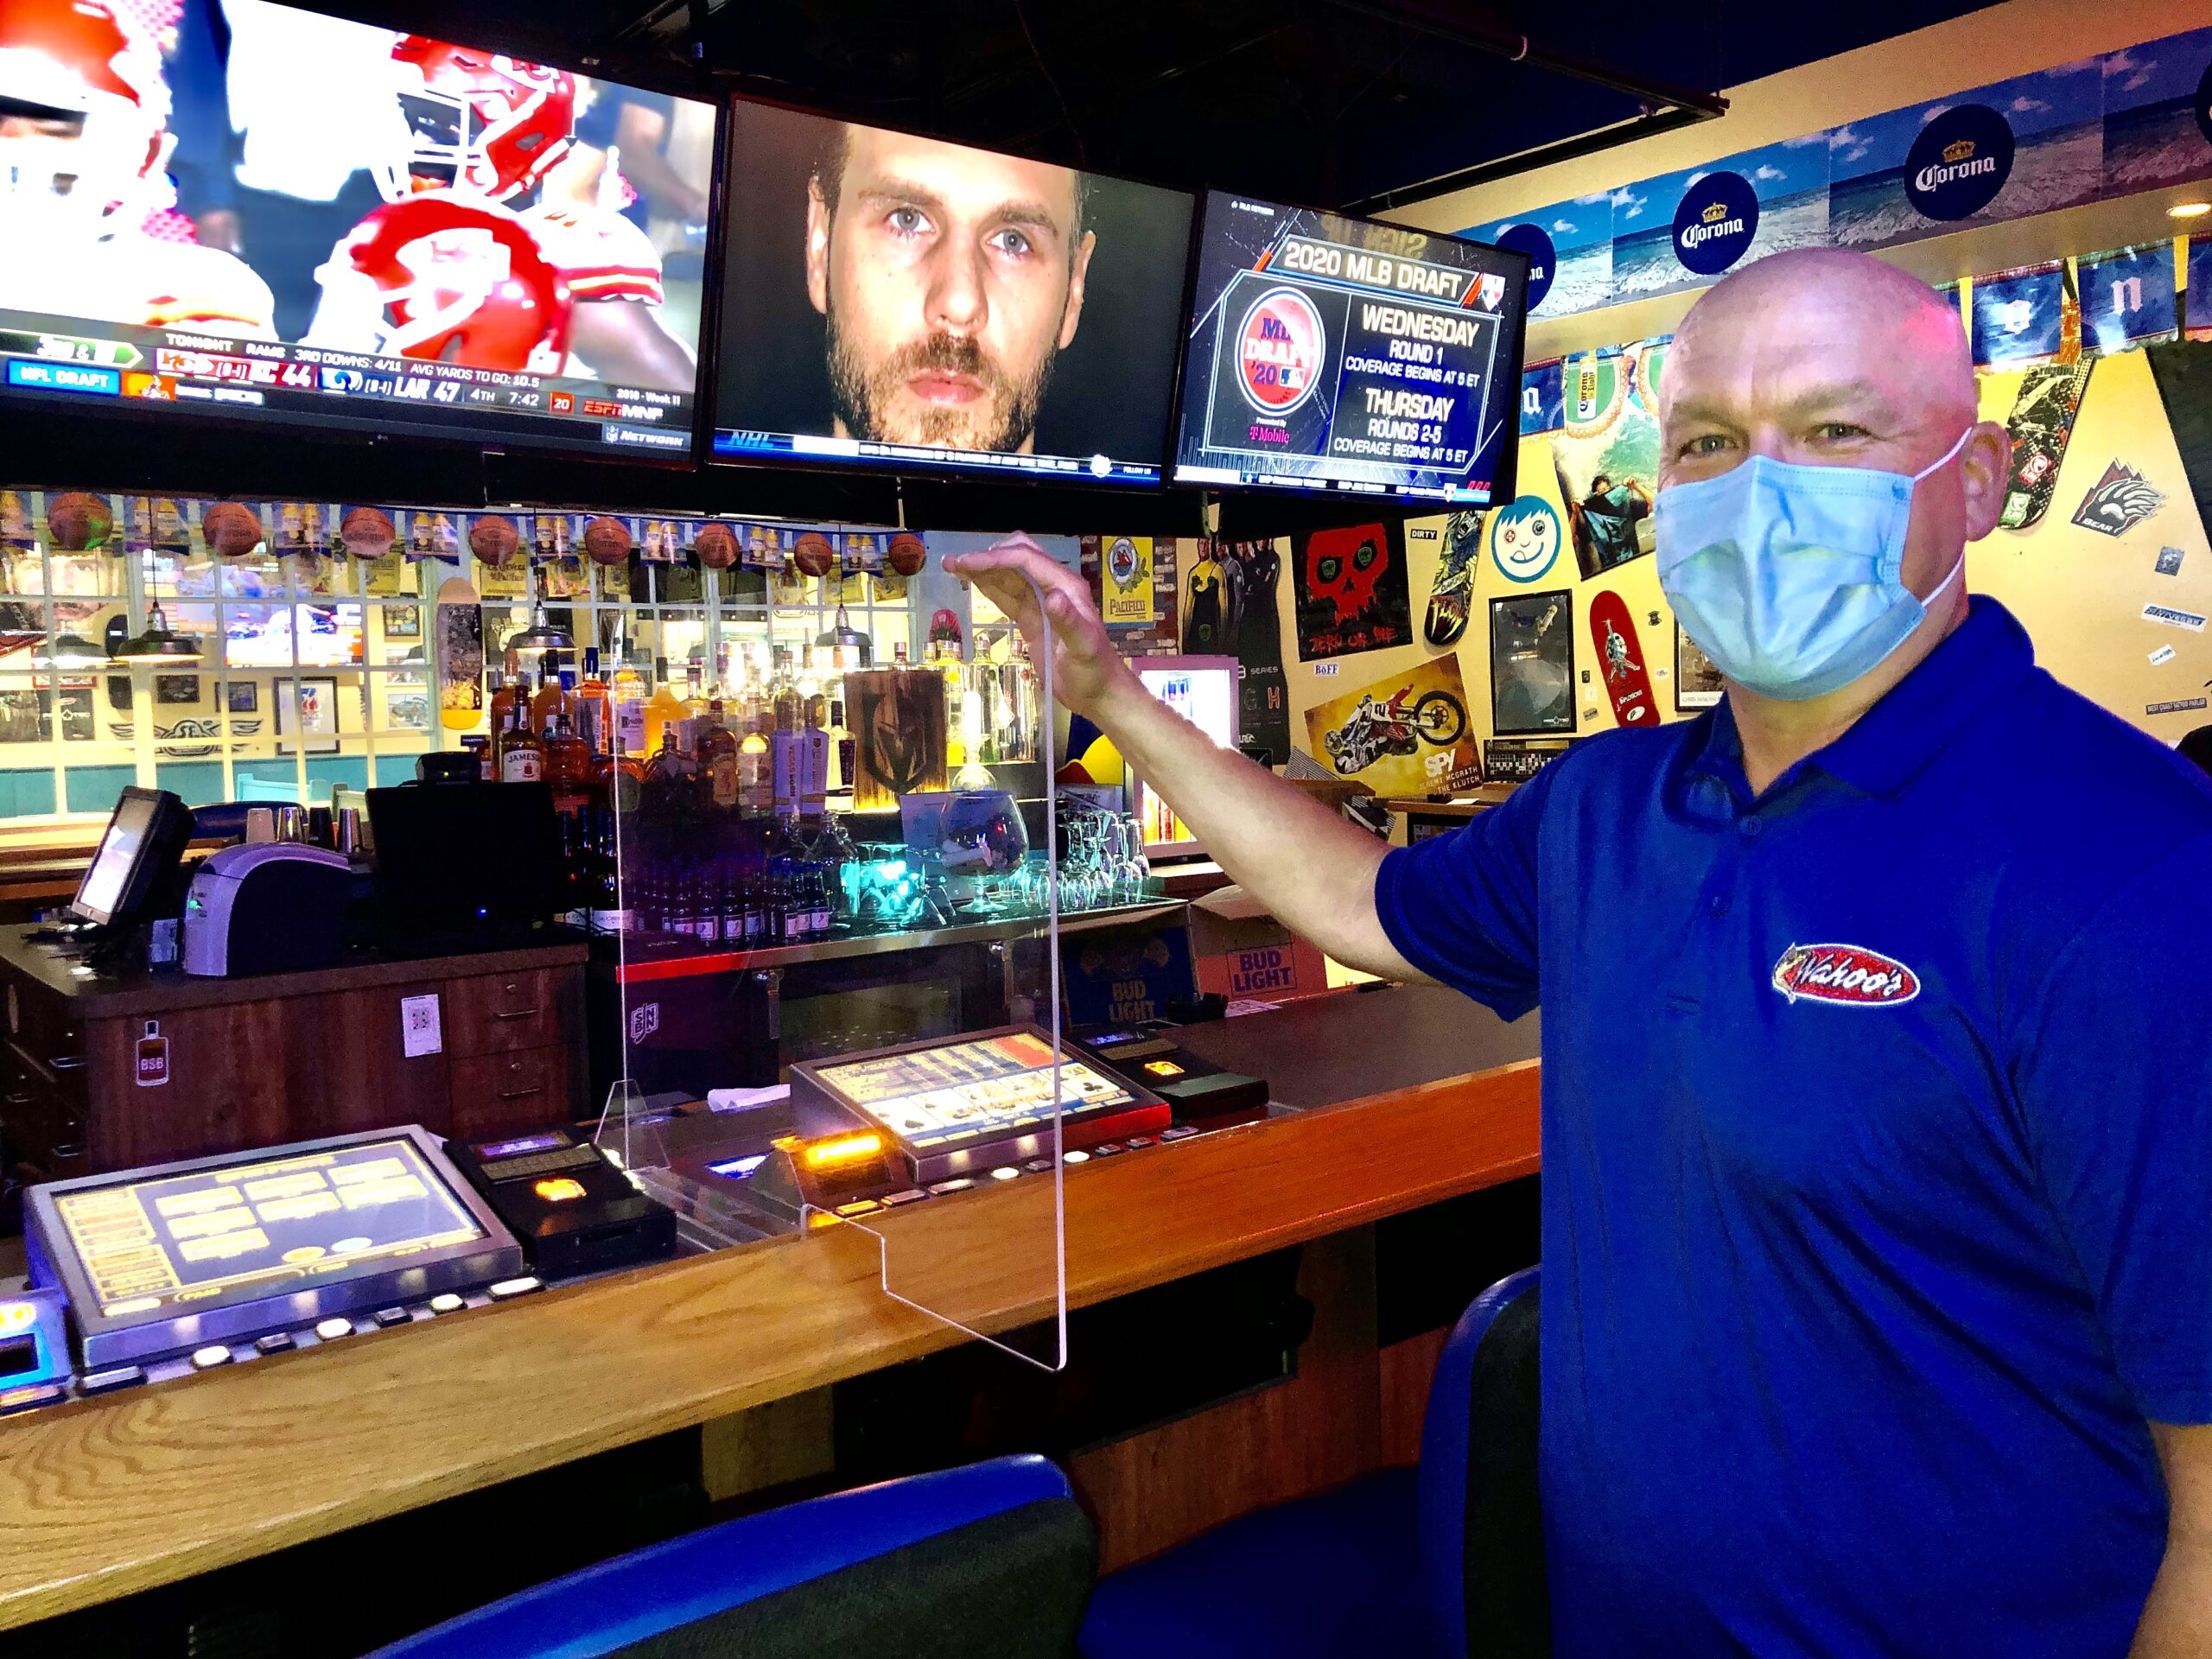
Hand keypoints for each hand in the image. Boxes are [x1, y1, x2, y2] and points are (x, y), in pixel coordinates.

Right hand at [941, 534, 1135, 719]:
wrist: (1099, 693)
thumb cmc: (1095, 672)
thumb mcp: (1084, 648)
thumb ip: (1069, 621)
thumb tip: (1052, 597)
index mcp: (1066, 586)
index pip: (1027, 560)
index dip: (996, 559)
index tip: (967, 563)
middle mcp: (1053, 586)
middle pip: (1017, 557)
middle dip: (986, 556)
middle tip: (956, 562)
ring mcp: (1041, 602)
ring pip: (1008, 575)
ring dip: (981, 568)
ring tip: (952, 565)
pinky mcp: (1031, 618)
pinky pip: (1006, 595)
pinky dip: (987, 585)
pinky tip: (968, 581)